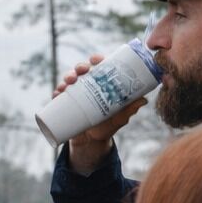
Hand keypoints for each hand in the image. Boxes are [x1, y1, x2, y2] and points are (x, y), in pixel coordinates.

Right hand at [57, 53, 146, 174]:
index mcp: (102, 84)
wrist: (92, 142)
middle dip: (80, 67)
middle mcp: (88, 86)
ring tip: (67, 83)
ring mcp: (75, 94)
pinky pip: (59, 96)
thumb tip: (144, 100)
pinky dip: (57, 93)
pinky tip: (57, 94)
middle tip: (81, 70)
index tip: (96, 60)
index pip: (100, 67)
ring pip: (69, 80)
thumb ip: (130, 109)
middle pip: (83, 70)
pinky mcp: (64, 105)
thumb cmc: (108, 126)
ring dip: (67, 77)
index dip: (97, 60)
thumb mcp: (120, 117)